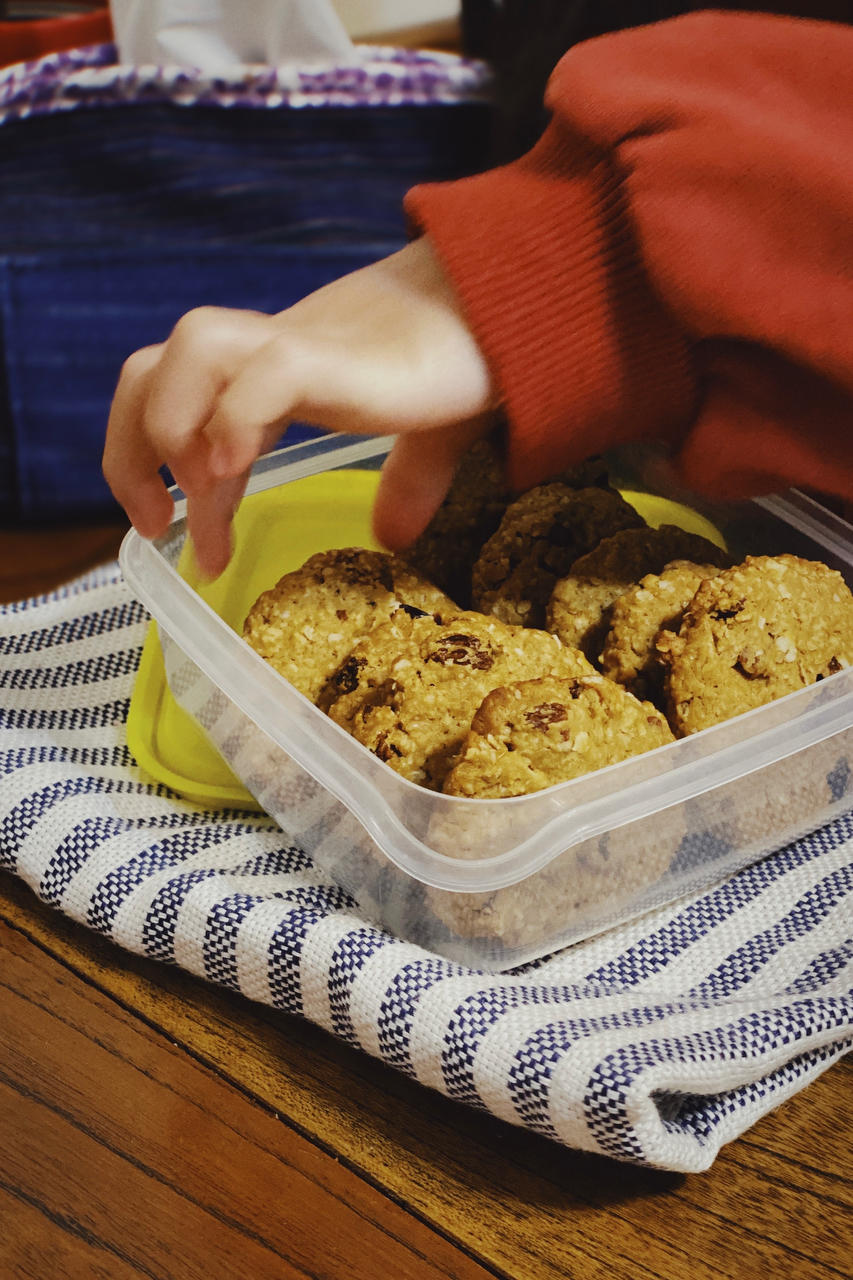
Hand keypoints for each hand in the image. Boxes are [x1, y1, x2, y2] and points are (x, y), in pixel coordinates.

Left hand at [103, 236, 496, 577]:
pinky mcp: (333, 353)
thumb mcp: (425, 439)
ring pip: (186, 349)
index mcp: (275, 372)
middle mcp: (271, 353)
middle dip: (128, 449)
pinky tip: (236, 471)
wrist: (511, 310)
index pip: (176, 399)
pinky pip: (260, 372)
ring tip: (205, 493)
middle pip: (148, 366)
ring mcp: (299, 346)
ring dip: (172, 427)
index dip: (154, 468)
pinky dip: (231, 420)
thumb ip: (405, 486)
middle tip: (158, 522)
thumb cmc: (466, 364)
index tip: (177, 539)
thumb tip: (394, 536)